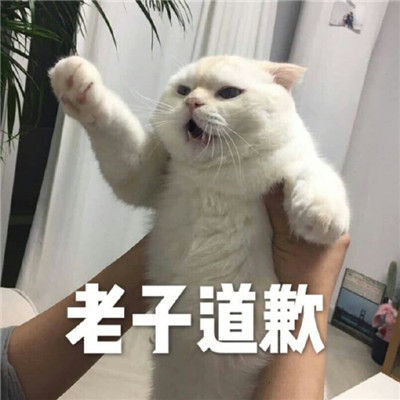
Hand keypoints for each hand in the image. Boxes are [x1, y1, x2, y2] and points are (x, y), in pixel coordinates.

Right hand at [263, 184, 349, 304]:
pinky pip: (301, 234)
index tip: (287, 175)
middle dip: (296, 200)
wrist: (298, 313)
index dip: (306, 187)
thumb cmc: (299, 275)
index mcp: (338, 233)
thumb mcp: (285, 241)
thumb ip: (277, 212)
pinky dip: (290, 226)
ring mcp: (323, 249)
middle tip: (277, 184)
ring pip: (307, 223)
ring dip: (291, 213)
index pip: (325, 201)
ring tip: (274, 196)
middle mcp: (334, 238)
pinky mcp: (311, 257)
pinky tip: (275, 216)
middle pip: (314, 211)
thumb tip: (269, 183)